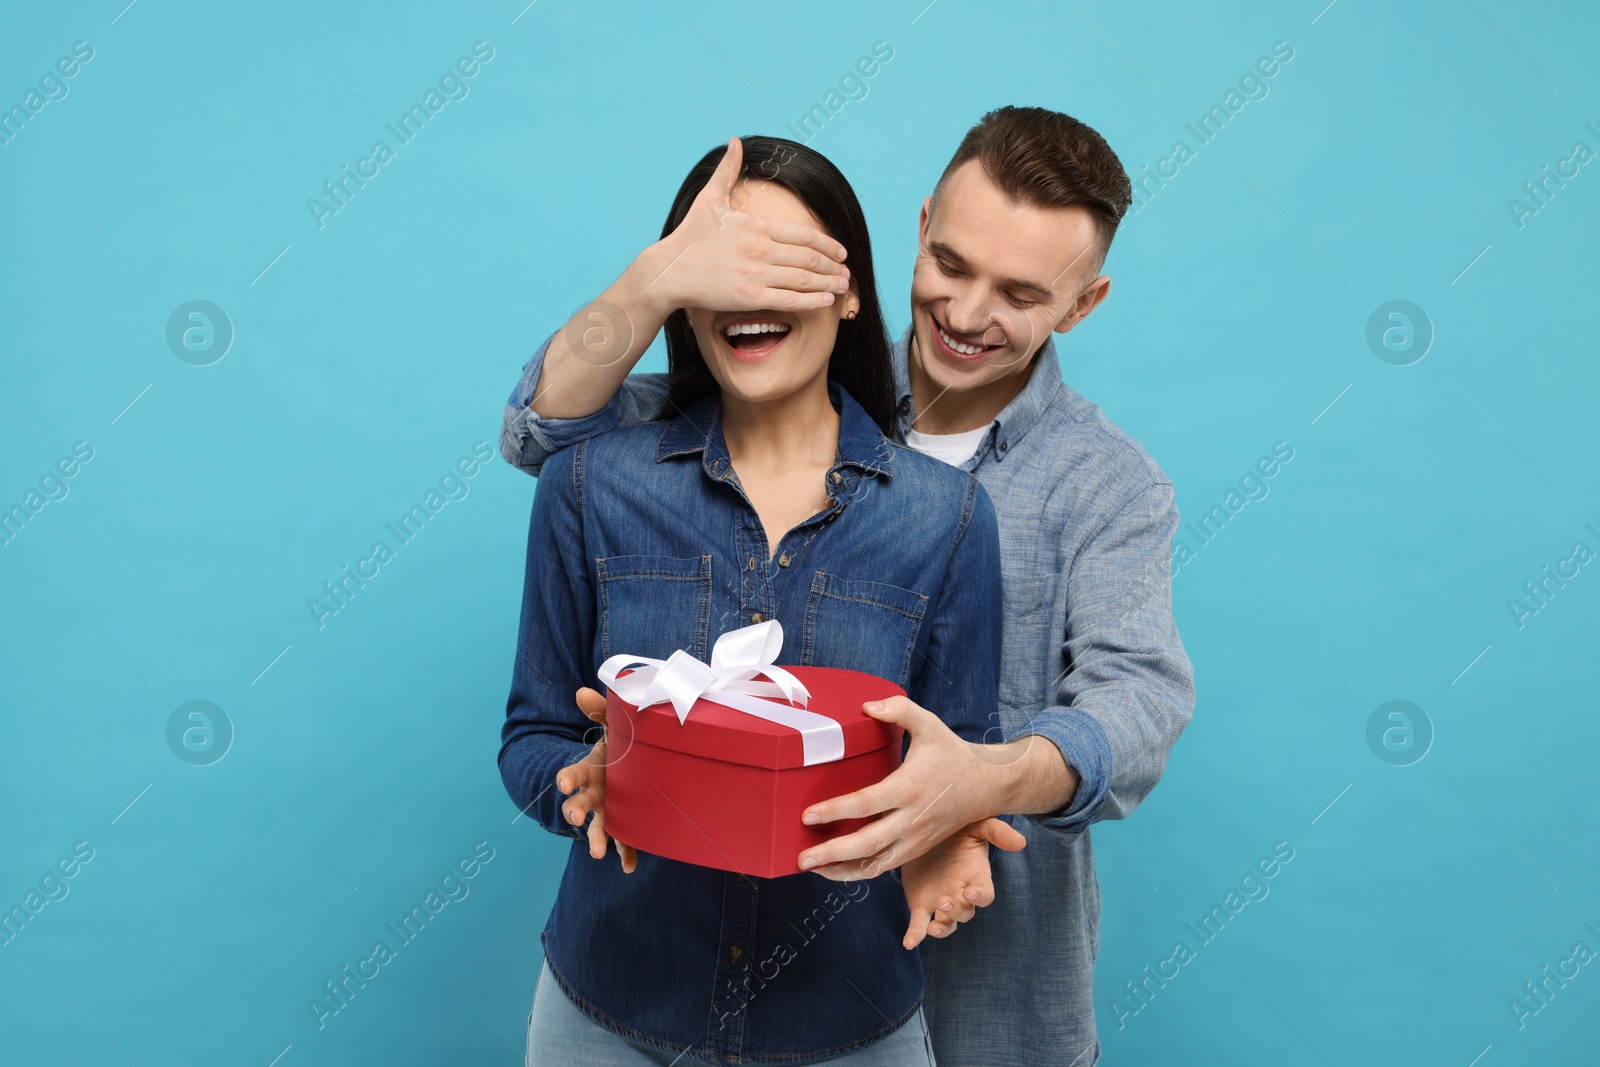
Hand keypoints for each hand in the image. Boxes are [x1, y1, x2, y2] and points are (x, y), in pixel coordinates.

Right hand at [555, 687, 637, 872]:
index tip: (562, 784)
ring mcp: (609, 810)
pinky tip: (630, 867)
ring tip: (598, 854)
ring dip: (597, 840)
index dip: (567, 778)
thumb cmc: (622, 743)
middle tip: (572, 817)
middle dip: (574, 810)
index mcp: (591, 769)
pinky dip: (627, 855)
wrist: (635, 764)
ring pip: (599, 827)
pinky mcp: (626, 823)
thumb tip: (581, 692)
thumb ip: (600, 711)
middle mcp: (596, 792)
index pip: (574, 774)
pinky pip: (626, 841)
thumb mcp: (613, 725)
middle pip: (581, 803)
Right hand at [641, 136, 850, 316]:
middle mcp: (761, 248)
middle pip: (809, 258)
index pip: (804, 235)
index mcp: (757, 225)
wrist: (669, 270)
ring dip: (828, 283)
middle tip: (846, 272)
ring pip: (803, 279)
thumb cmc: (690, 236)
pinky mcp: (749, 296)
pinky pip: (789, 299)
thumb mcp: (709, 199)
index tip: (841, 251)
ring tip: (842, 287)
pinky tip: (826, 301)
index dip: (827, 244)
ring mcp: (756, 273)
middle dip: (833, 266)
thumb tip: (735, 140)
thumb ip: (727, 171)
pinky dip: (812, 301)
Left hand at [797, 697, 1003, 879]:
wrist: (986, 784)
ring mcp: (916, 838)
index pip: (867, 803)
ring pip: (876, 864)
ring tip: (811, 869)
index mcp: (910, 787)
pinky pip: (885, 866)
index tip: (807, 816)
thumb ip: (898, 710)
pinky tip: (836, 870)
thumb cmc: (952, 753)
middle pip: (868, 843)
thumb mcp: (929, 724)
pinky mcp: (917, 848)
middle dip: (832, 853)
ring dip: (842, 870)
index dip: (836, 811)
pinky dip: (859, 872)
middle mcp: (912, 818)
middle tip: (802, 857)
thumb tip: (866, 706)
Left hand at [900, 818, 1025, 949]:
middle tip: (945, 902)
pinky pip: (919, 925)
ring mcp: (940, 901)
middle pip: (965, 912)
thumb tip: (1021, 842)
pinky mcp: (920, 905)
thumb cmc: (957, 828)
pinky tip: (909, 943)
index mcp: (976, 876)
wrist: (925, 828)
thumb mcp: (977, 824)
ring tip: (933, 926)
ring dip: (942, 928)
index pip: (985, 894)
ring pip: (946, 924)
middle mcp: (961, 893)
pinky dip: (915, 935)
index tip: (970, 893)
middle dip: (957, 911)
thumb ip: (997, 832)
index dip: (980, 897)